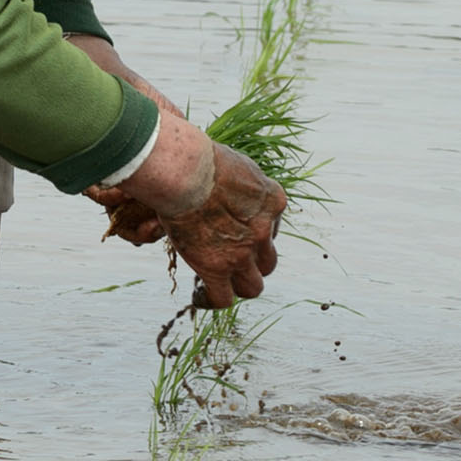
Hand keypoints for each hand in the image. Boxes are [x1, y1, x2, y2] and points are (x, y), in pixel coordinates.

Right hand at [157, 145, 287, 304]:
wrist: (186, 172)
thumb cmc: (202, 159)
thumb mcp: (237, 164)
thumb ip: (243, 181)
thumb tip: (233, 183)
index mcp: (273, 201)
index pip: (273, 227)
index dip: (254, 233)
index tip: (236, 233)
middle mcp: (264, 230)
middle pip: (268, 262)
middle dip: (252, 264)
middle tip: (231, 260)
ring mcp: (243, 253)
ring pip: (253, 287)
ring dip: (238, 286)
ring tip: (221, 284)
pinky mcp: (218, 268)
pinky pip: (223, 299)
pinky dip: (212, 300)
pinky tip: (200, 297)